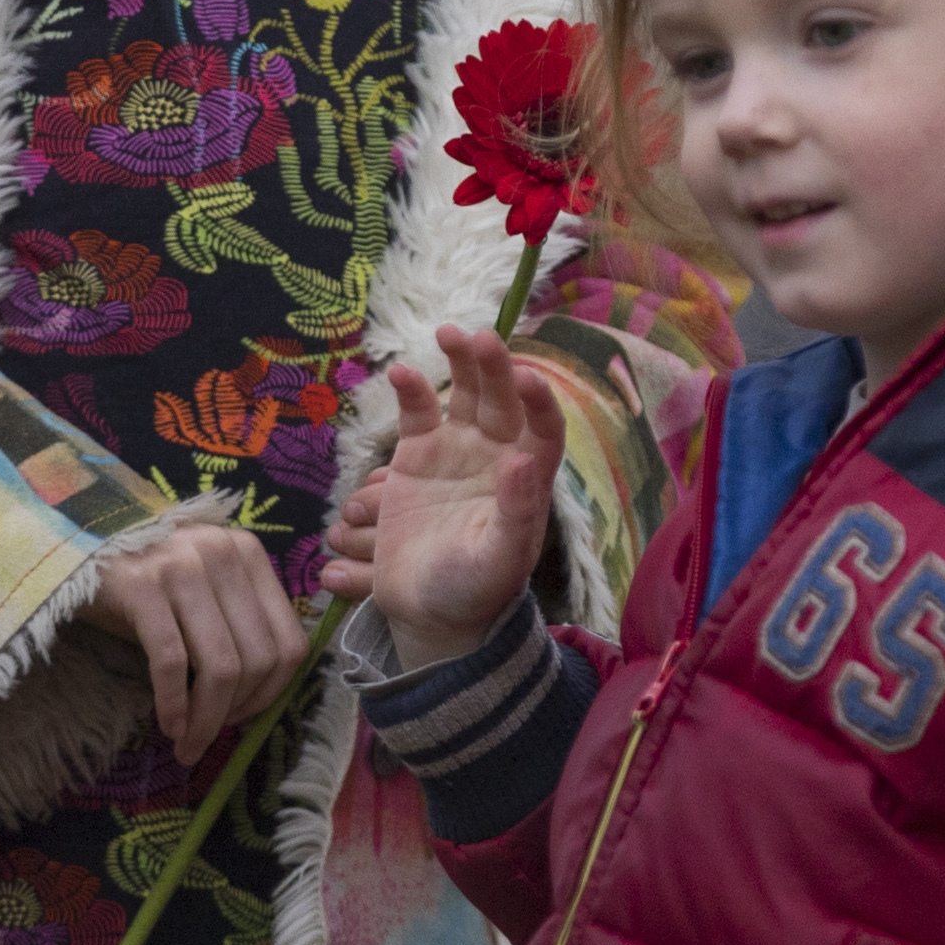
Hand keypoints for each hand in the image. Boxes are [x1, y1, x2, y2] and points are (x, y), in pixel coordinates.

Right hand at [91, 523, 308, 762]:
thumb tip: (255, 701)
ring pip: (220, 667)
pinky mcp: (141, 585)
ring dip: (206, 720)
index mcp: (249, 554)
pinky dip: (174, 704)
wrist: (74, 545)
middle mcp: (222, 554)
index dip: (271, 694)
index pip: (290, 642)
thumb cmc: (140, 579)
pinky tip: (168, 725)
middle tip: (207, 737)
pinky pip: (172, 662)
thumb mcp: (200, 590)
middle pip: (258, 660)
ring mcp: (183, 566)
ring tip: (188, 743)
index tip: (241, 718)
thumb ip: (234, 626)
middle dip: (237, 713)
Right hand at [326, 327, 563, 667]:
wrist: (427, 611)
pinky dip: (410, 389)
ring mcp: (458, 448)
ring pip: (464, 393)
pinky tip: (401, 371)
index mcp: (529, 478)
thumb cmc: (475, 591)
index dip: (538, 401)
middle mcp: (498, 453)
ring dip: (461, 362)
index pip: (543, 427)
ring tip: (449, 333)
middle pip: (502, 398)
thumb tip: (521, 460)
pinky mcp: (417, 453)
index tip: (526, 379)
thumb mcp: (500, 560)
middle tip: (481, 338)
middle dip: (495, 367)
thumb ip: (516, 513)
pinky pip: (417, 411)